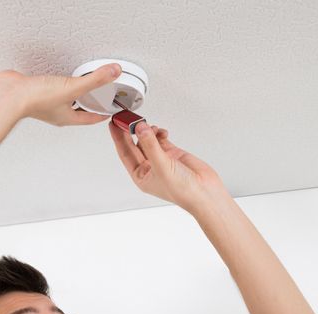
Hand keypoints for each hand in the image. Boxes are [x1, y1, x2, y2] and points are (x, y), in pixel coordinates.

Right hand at [0, 64, 122, 125]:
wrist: (9, 94)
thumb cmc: (35, 99)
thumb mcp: (72, 87)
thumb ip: (95, 80)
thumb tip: (114, 72)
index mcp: (68, 117)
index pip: (91, 118)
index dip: (103, 113)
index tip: (111, 109)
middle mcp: (57, 113)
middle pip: (79, 110)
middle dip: (89, 104)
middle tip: (99, 97)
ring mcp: (46, 104)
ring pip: (65, 100)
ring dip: (74, 94)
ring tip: (81, 85)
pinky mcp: (36, 92)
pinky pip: (52, 90)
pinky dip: (58, 85)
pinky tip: (57, 78)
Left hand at [108, 121, 225, 211]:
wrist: (204, 191)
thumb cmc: (182, 191)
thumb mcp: (161, 166)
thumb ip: (150, 145)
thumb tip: (140, 128)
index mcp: (140, 175)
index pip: (125, 153)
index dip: (118, 138)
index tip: (113, 124)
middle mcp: (149, 167)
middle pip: (134, 145)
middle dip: (130, 131)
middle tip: (127, 117)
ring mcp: (160, 159)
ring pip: (148, 140)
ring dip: (148, 131)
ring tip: (150, 126)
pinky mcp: (172, 153)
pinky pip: (160, 139)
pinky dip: (160, 133)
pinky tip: (161, 131)